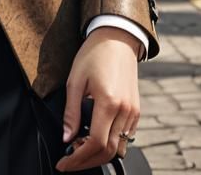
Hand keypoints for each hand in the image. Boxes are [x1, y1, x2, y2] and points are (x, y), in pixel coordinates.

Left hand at [55, 27, 140, 171]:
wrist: (117, 38)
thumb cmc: (94, 54)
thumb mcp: (75, 80)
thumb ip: (71, 111)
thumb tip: (66, 138)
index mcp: (109, 102)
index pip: (94, 143)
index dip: (77, 158)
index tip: (64, 163)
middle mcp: (124, 111)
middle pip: (108, 151)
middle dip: (87, 161)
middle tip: (70, 162)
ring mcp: (133, 112)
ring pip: (119, 147)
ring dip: (99, 155)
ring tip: (80, 149)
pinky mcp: (136, 110)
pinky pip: (126, 137)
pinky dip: (111, 144)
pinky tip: (95, 138)